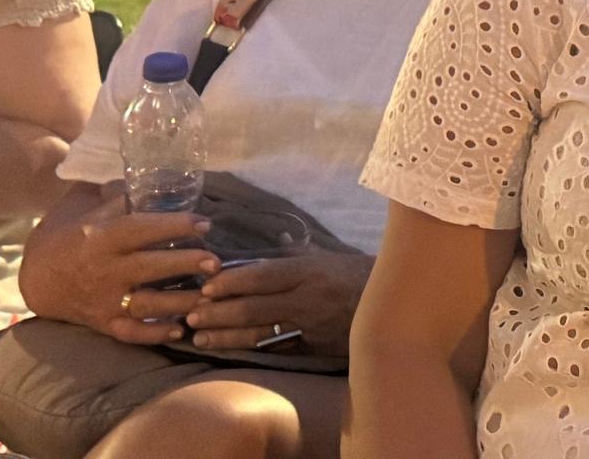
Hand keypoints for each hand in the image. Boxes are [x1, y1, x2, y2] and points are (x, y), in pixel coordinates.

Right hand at [28, 197, 218, 345]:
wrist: (37, 277)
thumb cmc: (68, 233)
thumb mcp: (86, 205)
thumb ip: (118, 193)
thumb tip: (155, 176)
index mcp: (101, 237)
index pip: (140, 230)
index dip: (173, 226)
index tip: (204, 224)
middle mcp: (104, 271)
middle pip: (149, 268)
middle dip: (185, 264)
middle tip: (217, 262)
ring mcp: (104, 300)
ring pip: (146, 304)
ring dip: (180, 302)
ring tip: (211, 297)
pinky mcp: (103, 323)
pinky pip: (130, 333)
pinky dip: (155, 333)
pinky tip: (180, 329)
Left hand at [186, 249, 374, 354]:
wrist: (396, 304)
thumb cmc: (359, 275)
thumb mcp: (330, 256)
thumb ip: (299, 252)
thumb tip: (276, 236)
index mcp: (309, 270)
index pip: (261, 276)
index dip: (230, 283)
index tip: (205, 288)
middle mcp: (307, 298)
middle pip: (253, 307)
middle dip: (218, 313)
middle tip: (192, 316)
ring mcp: (311, 326)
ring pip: (260, 333)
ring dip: (226, 336)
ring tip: (200, 338)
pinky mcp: (316, 348)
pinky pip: (278, 350)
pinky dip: (253, 351)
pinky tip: (232, 352)